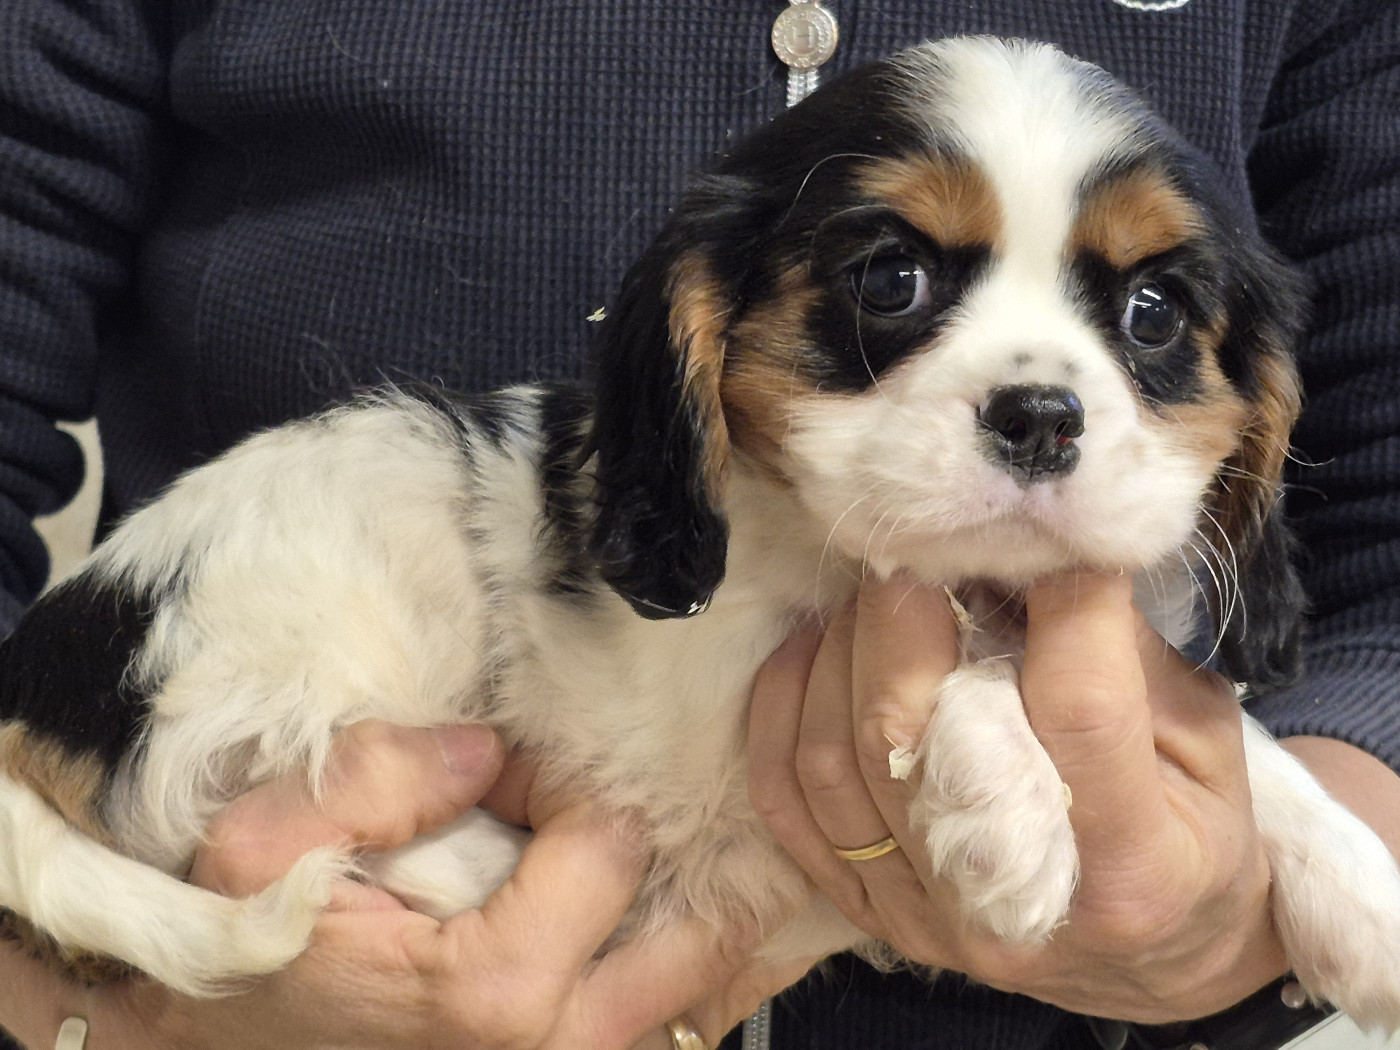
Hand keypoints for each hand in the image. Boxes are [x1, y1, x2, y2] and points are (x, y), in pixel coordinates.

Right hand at [9, 720, 807, 1048]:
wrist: (224, 1037)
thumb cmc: (241, 949)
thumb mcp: (261, 844)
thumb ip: (375, 776)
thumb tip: (484, 751)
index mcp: (496, 989)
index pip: (613, 843)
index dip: (568, 782)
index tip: (513, 771)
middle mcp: (556, 1046)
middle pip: (694, 923)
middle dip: (656, 843)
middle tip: (583, 806)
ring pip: (696, 975)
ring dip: (676, 901)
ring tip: (614, 848)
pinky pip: (668, 1009)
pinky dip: (664, 950)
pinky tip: (621, 907)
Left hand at [749, 572, 1288, 1023]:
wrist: (1154, 956)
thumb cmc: (1194, 830)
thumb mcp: (1210, 744)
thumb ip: (1127, 656)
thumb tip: (1030, 552)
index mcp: (1135, 866)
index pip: (1075, 705)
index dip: (1056, 598)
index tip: (1040, 530)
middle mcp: (1014, 905)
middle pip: (916, 728)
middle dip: (903, 610)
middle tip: (917, 544)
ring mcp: (928, 917)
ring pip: (835, 754)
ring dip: (838, 647)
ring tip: (874, 591)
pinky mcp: (873, 912)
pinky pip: (787, 800)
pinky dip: (784, 707)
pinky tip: (815, 648)